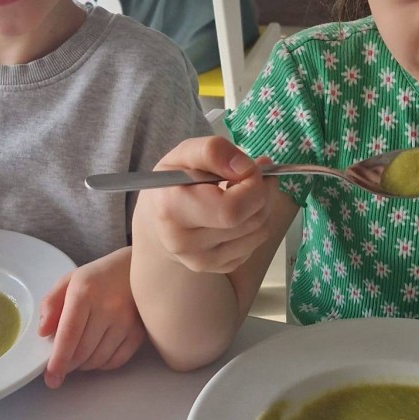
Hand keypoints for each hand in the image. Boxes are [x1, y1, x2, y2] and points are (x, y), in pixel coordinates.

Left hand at [37, 248, 143, 388]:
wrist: (139, 268)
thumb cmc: (99, 277)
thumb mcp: (69, 282)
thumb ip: (51, 304)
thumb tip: (44, 333)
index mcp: (85, 292)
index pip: (69, 334)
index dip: (58, 360)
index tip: (51, 378)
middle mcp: (108, 307)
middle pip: (83, 351)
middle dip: (68, 364)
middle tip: (62, 363)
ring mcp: (126, 321)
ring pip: (99, 359)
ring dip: (84, 365)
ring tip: (78, 355)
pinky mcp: (139, 331)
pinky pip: (117, 360)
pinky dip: (103, 365)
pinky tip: (96, 355)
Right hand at [135, 136, 271, 274]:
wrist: (156, 222)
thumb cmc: (172, 183)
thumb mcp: (183, 155)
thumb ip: (212, 151)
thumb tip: (245, 167)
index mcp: (171, 209)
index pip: (231, 208)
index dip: (252, 185)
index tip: (247, 167)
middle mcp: (184, 243)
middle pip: (251, 220)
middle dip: (262, 193)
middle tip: (253, 175)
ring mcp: (201, 261)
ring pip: (259, 232)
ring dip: (261, 207)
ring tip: (243, 192)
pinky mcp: (217, 268)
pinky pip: (255, 245)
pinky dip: (254, 225)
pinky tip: (237, 212)